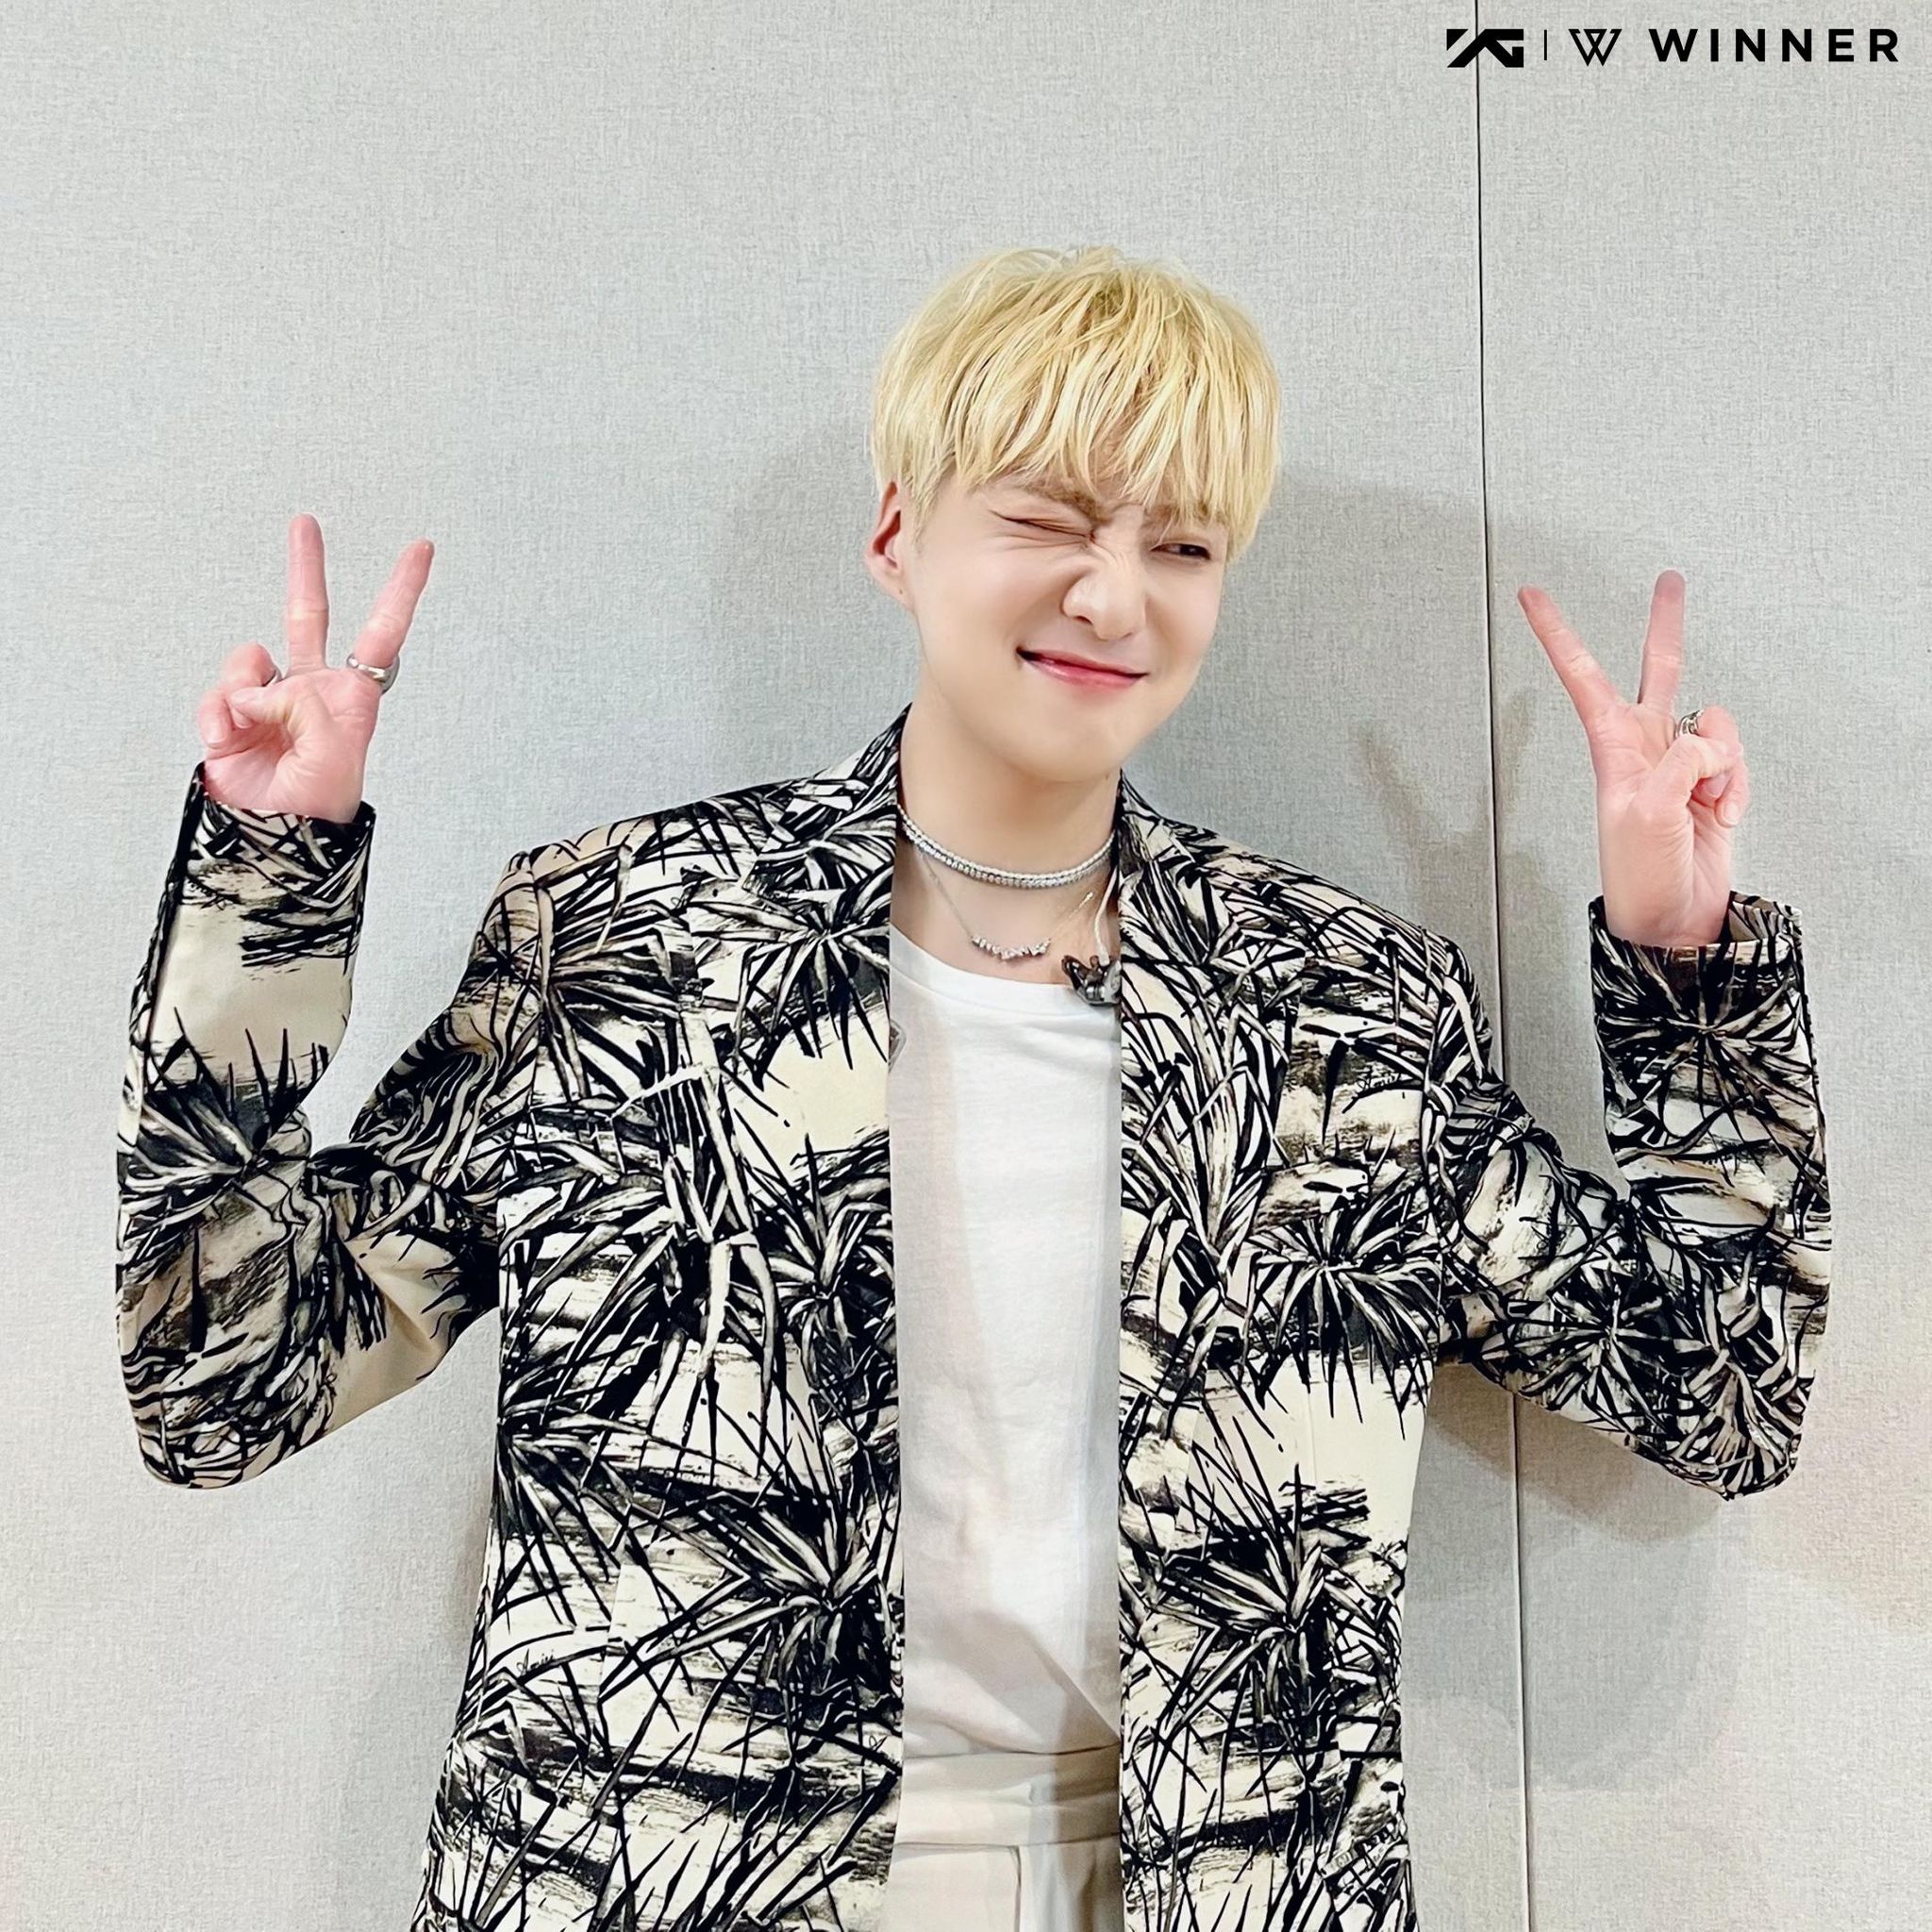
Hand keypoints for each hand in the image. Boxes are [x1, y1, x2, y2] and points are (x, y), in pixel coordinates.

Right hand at [195, 514, 433, 823]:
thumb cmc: (317, 810)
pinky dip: (218, 714)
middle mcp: (311, 691)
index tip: (421, 548)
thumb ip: (306, 707)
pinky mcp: (230, 715)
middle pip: (309, 617)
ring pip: (248, 660)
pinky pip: (218, 694)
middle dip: (307, 570)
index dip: (401, 591)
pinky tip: (225, 741)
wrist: (272, 844)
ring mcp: (268, 701)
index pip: (381, 636)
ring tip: (248, 730)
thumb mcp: (333, 758)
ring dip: (243, 690)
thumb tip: (263, 686)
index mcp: (351, 699)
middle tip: (306, 524)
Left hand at [1517, 568, 1747, 948]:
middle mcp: (1644, 747)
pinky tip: (1725, 814)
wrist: (1673, 918)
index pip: (1581, 676)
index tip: (1530, 594)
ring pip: (1715, 724)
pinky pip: (1737, 760)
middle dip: (1666, 625)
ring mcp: (1681, 764)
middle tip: (1669, 580)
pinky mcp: (1712, 784)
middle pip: (1659, 669)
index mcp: (1612, 747)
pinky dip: (1739, 785)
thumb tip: (1708, 746)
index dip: (1557, 634)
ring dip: (1725, 761)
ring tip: (1709, 803)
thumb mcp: (1650, 811)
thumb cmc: (1640, 875)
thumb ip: (1683, 762)